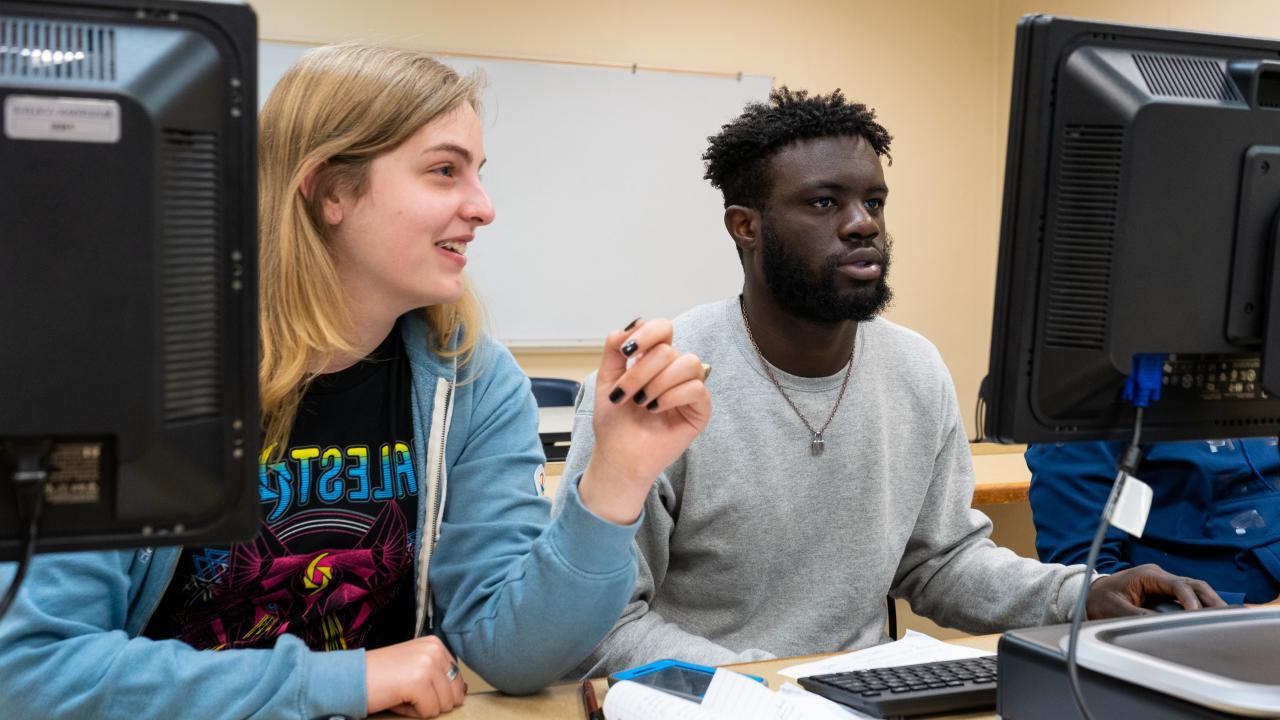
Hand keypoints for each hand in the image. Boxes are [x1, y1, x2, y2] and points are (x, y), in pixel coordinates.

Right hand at [365, 635, 466, 717]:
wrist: (349, 678)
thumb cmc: (380, 677)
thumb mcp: (414, 668)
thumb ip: (438, 676)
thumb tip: (461, 694)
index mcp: (435, 645)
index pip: (457, 680)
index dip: (435, 692)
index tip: (411, 684)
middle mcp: (434, 650)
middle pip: (454, 694)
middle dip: (431, 701)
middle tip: (405, 691)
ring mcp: (427, 664)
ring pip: (443, 705)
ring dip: (421, 707)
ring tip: (400, 693)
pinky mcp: (418, 681)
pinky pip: (429, 712)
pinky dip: (412, 713)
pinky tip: (396, 699)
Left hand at [578, 318, 710, 523]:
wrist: (618, 455)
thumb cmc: (614, 420)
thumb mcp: (606, 377)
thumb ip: (615, 346)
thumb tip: (635, 321)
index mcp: (654, 359)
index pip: (663, 328)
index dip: (647, 333)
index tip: (626, 352)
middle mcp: (674, 369)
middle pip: (668, 350)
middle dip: (640, 372)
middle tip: (624, 395)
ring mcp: (689, 388)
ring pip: (688, 363)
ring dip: (657, 383)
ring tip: (642, 403)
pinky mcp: (700, 409)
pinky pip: (696, 388)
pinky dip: (672, 396)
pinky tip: (656, 409)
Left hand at [1086, 563, 1226, 618]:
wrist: (1089, 594)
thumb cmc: (1100, 599)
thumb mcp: (1115, 610)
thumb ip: (1138, 616)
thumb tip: (1162, 625)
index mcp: (1147, 575)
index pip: (1178, 585)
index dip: (1191, 601)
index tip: (1197, 617)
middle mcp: (1159, 576)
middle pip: (1193, 585)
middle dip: (1210, 600)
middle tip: (1226, 616)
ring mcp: (1163, 584)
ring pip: (1194, 590)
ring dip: (1209, 603)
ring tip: (1226, 619)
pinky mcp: (1164, 594)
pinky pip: (1187, 598)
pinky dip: (1201, 607)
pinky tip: (1211, 620)